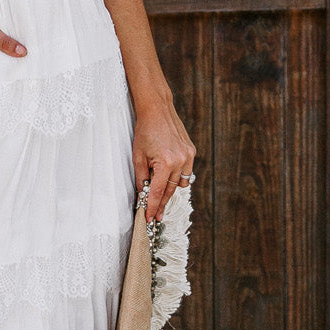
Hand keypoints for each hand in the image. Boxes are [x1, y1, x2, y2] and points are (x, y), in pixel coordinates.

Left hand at [132, 94, 195, 222]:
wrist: (157, 110)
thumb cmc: (145, 131)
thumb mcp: (138, 157)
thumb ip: (141, 178)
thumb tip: (143, 195)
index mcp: (166, 163)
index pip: (158, 192)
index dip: (153, 207)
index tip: (150, 219)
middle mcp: (180, 161)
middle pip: (170, 191)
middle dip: (162, 204)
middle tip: (155, 215)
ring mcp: (188, 156)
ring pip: (180, 183)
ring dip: (170, 190)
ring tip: (159, 196)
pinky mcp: (191, 151)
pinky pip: (186, 172)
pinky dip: (177, 177)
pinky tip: (168, 177)